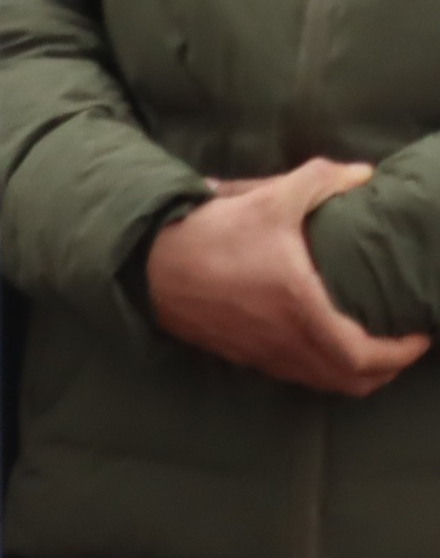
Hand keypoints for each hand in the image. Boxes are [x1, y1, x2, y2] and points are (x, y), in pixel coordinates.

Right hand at [144, 160, 427, 397]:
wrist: (144, 263)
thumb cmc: (211, 234)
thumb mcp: (270, 199)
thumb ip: (321, 181)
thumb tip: (363, 174)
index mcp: (303, 312)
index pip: (367, 357)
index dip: (402, 354)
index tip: (421, 336)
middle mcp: (285, 343)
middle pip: (351, 383)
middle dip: (385, 371)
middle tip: (401, 346)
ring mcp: (260, 354)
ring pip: (321, 383)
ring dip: (352, 372)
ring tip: (366, 346)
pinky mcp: (239, 353)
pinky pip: (293, 374)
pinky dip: (319, 367)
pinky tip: (317, 340)